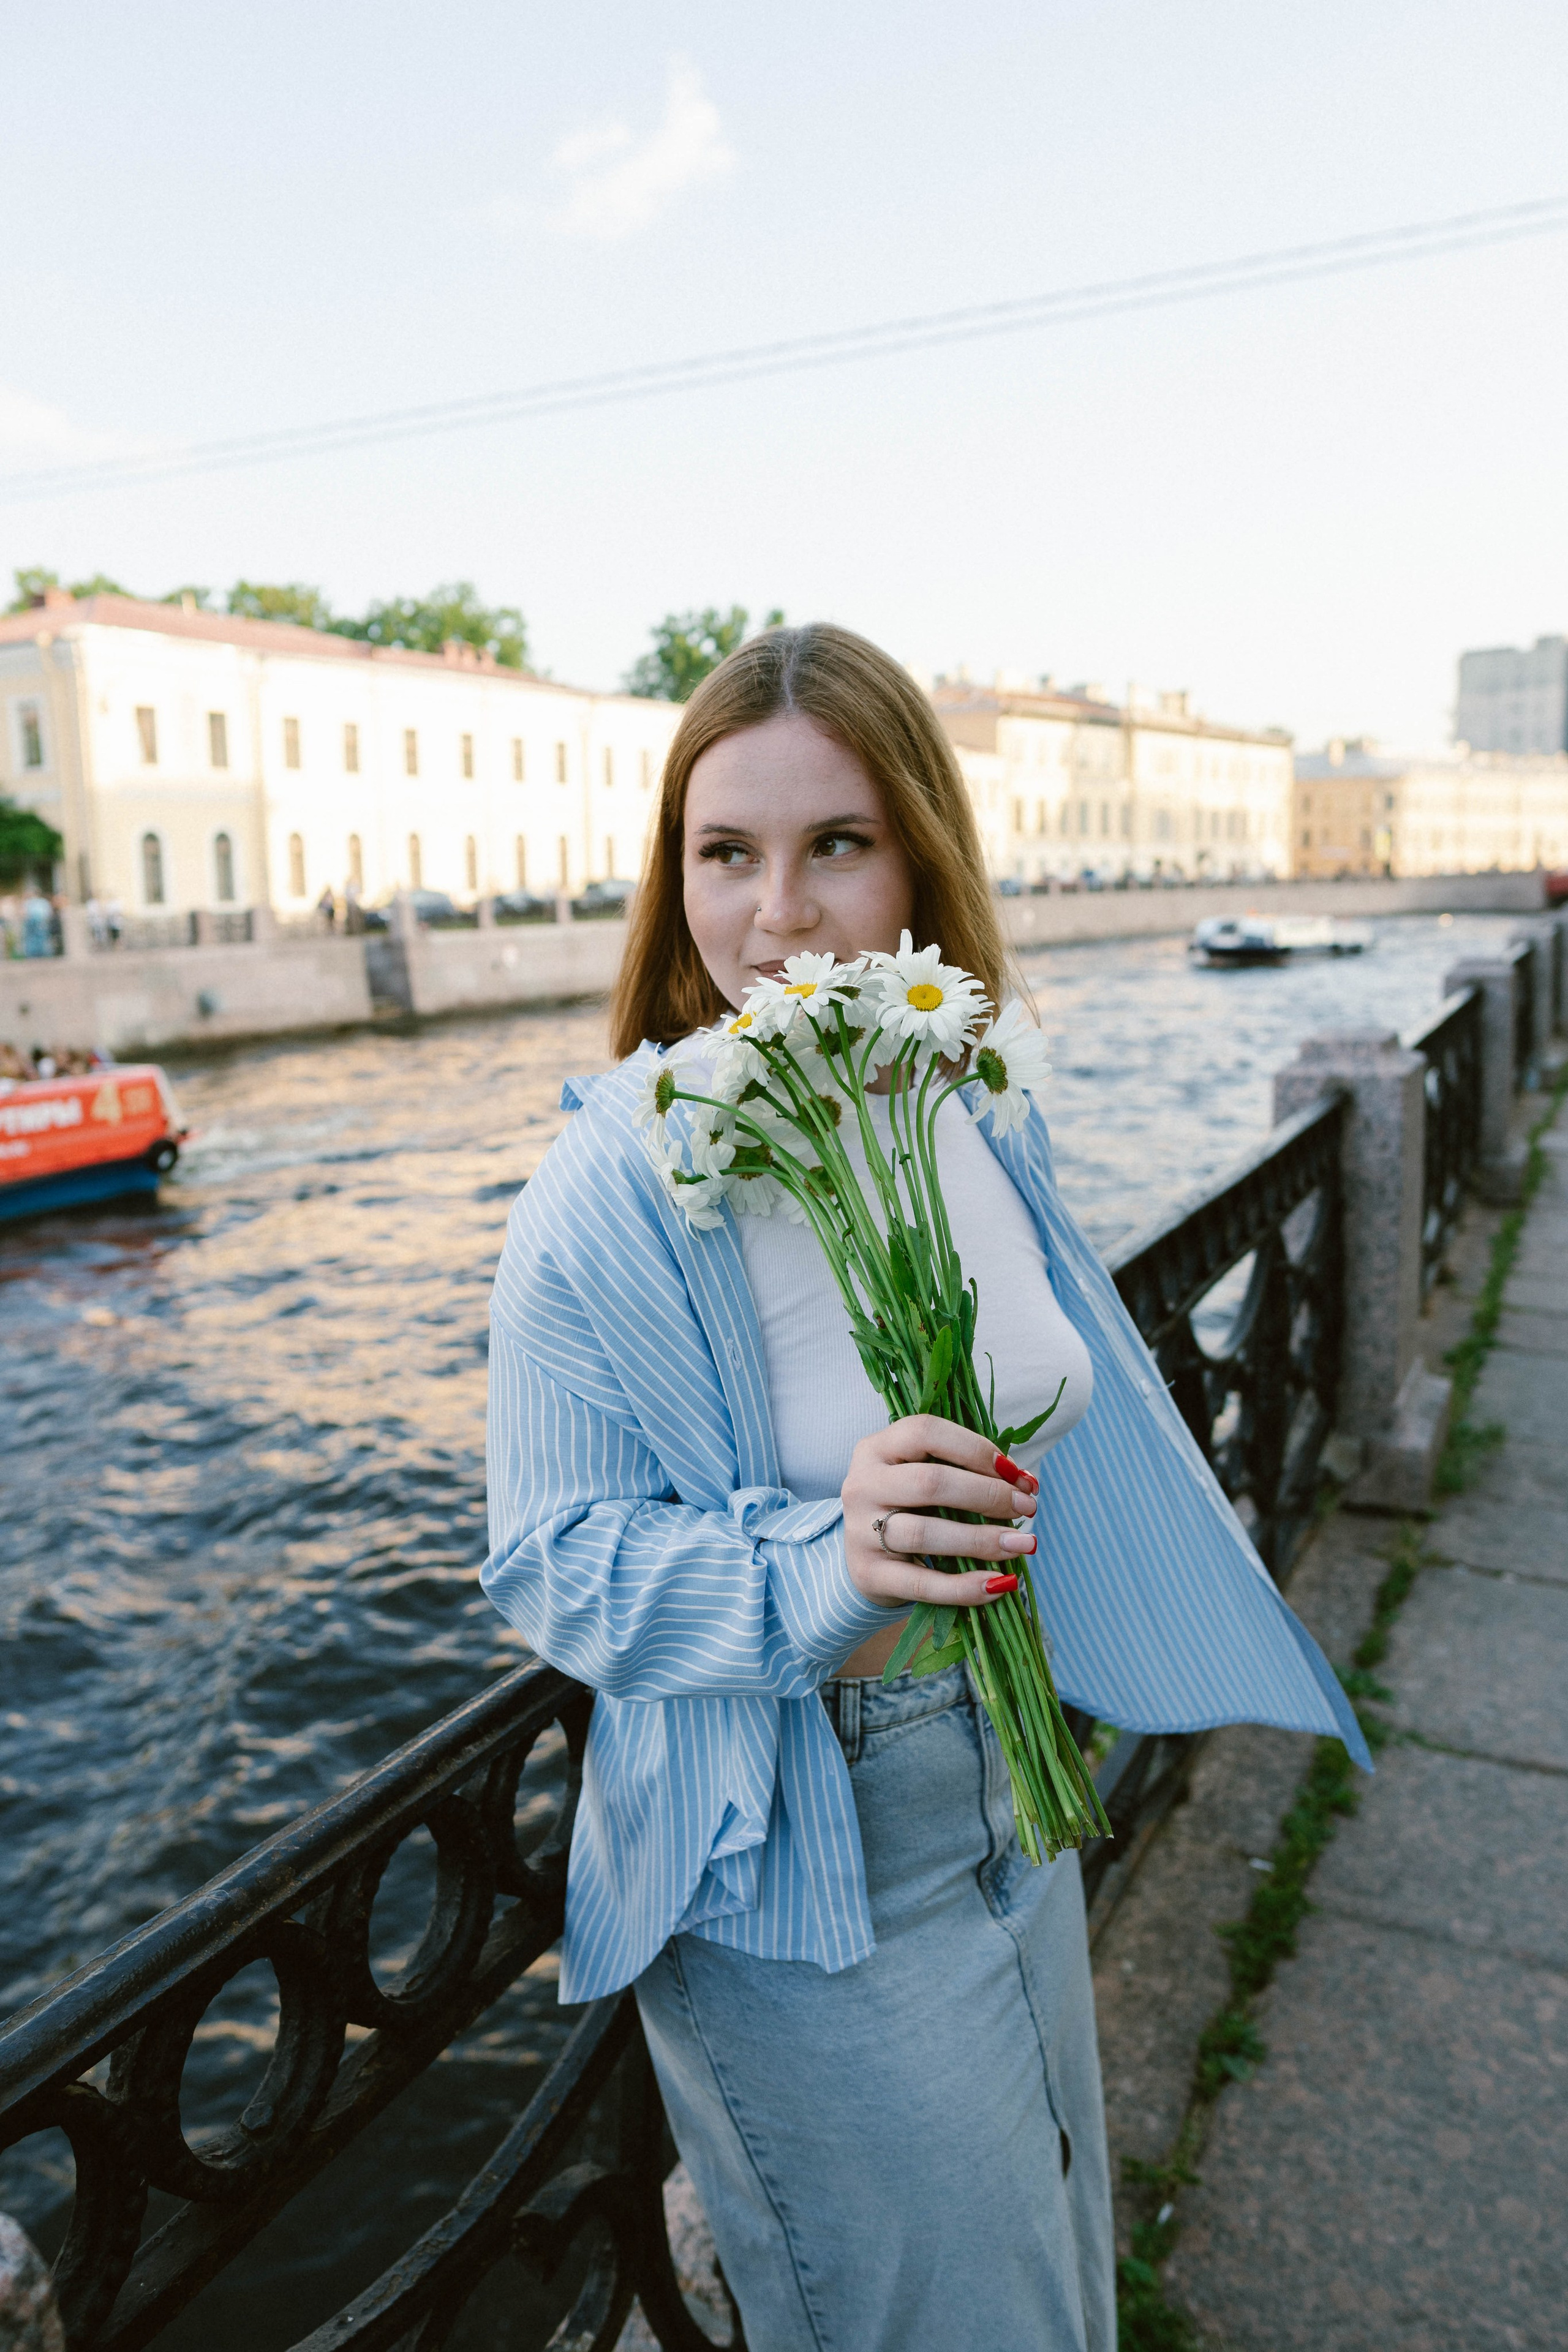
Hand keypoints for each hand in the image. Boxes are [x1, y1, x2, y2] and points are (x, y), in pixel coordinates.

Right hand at [841, 1415, 1037, 1611]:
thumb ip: (965, 1471)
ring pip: (925, 1533)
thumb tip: (1025, 1484)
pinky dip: (965, 1587)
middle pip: (930, 1483)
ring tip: (1021, 1544)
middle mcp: (862, 1485)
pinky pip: (923, 1584)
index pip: (926, 1433)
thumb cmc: (909, 1507)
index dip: (976, 1449)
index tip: (1015, 1473)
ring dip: (982, 1539)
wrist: (865, 1559)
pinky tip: (999, 1584)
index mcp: (876, 1448)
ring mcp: (859, 1531)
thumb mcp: (924, 1476)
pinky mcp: (869, 1575)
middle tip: (1026, 1507)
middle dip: (988, 1494)